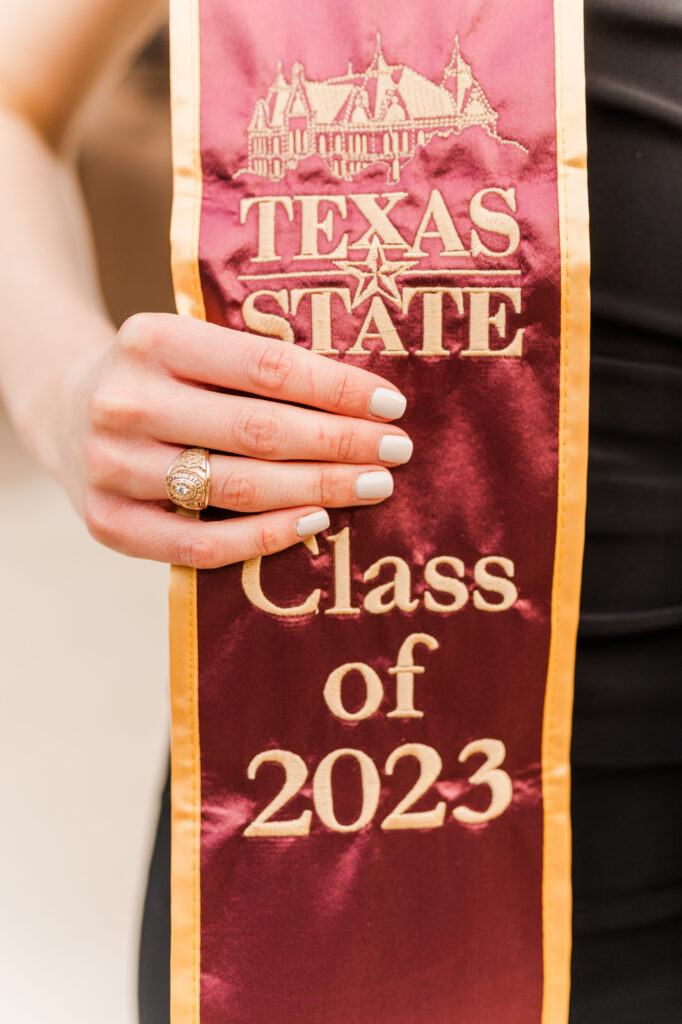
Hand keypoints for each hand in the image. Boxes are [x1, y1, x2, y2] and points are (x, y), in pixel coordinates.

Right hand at [64, 312, 411, 567]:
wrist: (64, 408)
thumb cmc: (157, 375)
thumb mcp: (191, 344)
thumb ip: (254, 365)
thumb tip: (362, 401)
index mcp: (153, 340)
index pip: (266, 368)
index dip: (337, 389)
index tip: (391, 405)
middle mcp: (126, 402)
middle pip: (258, 430)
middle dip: (341, 442)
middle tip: (396, 451)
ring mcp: (112, 468)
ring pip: (236, 488)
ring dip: (318, 489)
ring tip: (373, 485)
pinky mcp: (108, 523)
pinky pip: (201, 544)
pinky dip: (266, 537)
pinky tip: (315, 521)